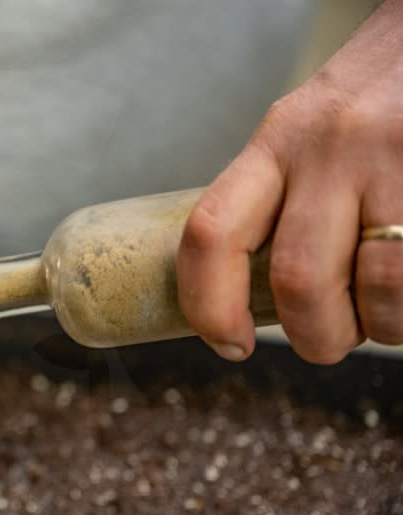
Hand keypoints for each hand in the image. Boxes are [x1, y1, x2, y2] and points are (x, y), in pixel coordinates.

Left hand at [178, 0, 402, 363]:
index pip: (211, 233)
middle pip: (300, 280)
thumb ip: (278, 196)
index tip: (227, 342)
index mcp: (277, 142)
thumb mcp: (306, 130)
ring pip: (380, 289)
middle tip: (327, 339)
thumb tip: (254, 291)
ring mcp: (395, 161)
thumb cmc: (376, 92)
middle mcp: (330, 149)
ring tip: (384, 314)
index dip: (208, 306)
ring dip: (381, 326)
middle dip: (313, 337)